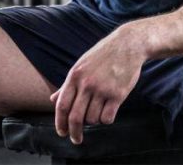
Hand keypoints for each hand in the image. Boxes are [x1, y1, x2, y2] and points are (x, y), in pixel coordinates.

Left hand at [50, 28, 145, 144]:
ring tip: (99, 110)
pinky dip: (107, 119)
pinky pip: (108, 118)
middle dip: (74, 132)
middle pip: (75, 117)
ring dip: (94, 120)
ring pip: (92, 119)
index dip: (60, 123)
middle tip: (76, 139)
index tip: (62, 132)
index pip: (62, 106)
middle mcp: (87, 83)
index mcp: (75, 75)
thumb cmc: (104, 55)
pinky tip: (109, 110)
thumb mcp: (82, 65)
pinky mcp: (118, 94)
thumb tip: (53, 99)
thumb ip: (68, 84)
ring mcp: (103, 89)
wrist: (129, 44)